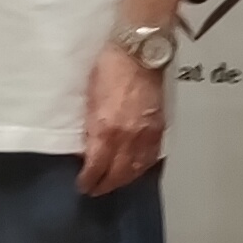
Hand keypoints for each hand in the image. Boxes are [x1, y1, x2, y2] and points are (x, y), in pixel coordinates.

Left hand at [80, 40, 170, 195]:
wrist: (139, 52)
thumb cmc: (109, 67)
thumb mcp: (89, 98)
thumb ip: (90, 126)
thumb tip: (87, 146)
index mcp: (106, 129)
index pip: (97, 167)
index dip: (89, 180)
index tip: (83, 185)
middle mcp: (128, 137)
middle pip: (118, 173)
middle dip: (106, 185)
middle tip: (96, 190)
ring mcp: (146, 134)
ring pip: (137, 169)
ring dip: (124, 180)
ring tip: (115, 183)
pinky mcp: (159, 127)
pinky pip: (151, 156)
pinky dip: (142, 167)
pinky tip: (136, 169)